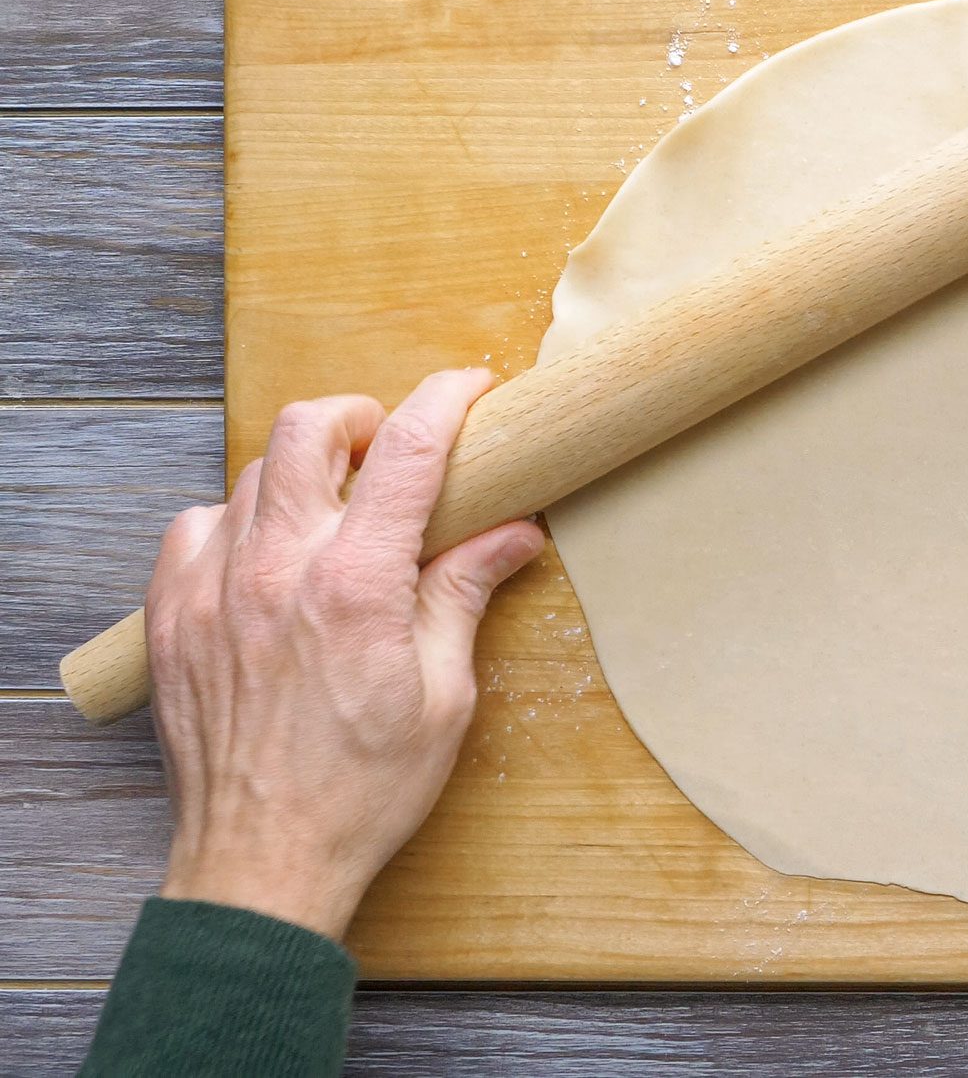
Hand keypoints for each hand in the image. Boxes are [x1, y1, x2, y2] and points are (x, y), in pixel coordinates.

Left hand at [147, 369, 543, 938]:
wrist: (264, 861)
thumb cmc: (363, 789)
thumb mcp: (444, 694)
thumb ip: (464, 594)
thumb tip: (513, 529)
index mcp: (356, 586)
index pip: (405, 450)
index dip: (445, 400)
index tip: (471, 389)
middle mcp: (276, 570)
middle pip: (307, 428)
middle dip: (361, 417)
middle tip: (391, 447)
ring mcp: (212, 588)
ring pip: (250, 473)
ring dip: (303, 474)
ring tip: (337, 515)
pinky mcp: (172, 616)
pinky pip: (194, 524)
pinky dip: (236, 518)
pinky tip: (267, 554)